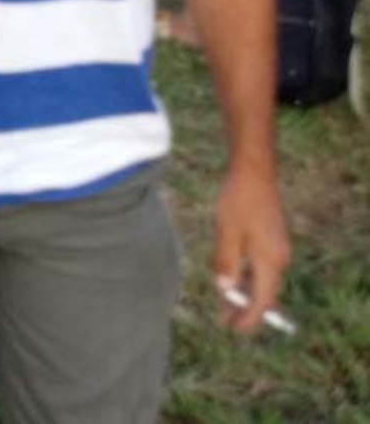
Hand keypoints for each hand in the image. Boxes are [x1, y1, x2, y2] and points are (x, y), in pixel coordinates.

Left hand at [211, 166, 290, 333]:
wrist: (254, 173)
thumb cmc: (238, 201)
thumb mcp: (227, 233)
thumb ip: (226, 263)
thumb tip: (225, 290)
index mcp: (270, 261)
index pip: (262, 301)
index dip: (248, 318)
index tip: (232, 329)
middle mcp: (279, 259)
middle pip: (264, 293)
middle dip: (245, 308)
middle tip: (224, 319)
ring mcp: (278, 249)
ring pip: (262, 280)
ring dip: (245, 292)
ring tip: (224, 301)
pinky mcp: (273, 240)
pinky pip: (262, 267)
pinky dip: (248, 276)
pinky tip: (232, 277)